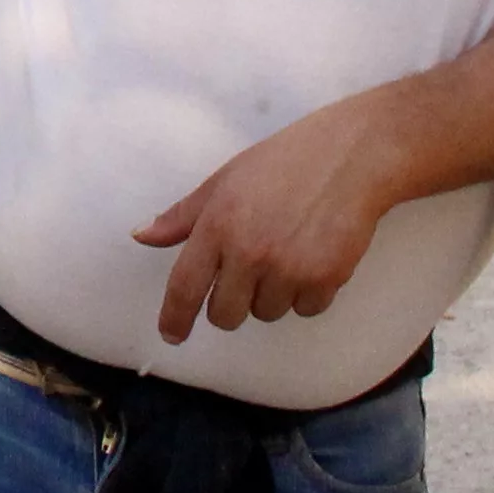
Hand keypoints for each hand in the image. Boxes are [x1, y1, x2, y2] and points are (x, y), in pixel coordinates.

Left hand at [132, 97, 405, 341]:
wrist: (351, 157)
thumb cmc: (284, 163)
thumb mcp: (224, 180)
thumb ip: (182, 216)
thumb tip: (142, 236)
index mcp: (218, 225)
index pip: (185, 286)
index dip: (175, 318)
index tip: (171, 335)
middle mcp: (249, 252)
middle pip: (225, 315)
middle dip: (231, 304)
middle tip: (248, 274)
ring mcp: (289, 268)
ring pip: (266, 313)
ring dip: (272, 295)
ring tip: (288, 251)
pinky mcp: (325, 278)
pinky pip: (305, 310)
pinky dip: (307, 294)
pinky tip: (314, 257)